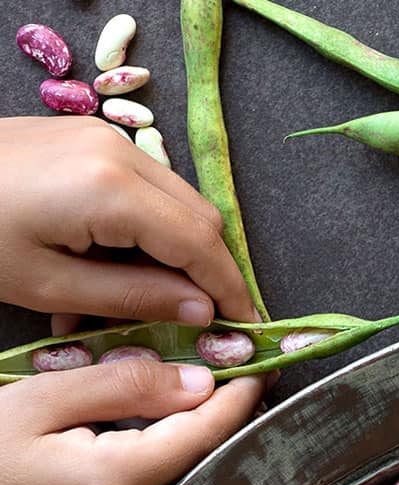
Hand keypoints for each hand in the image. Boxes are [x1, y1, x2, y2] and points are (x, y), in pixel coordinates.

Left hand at [0, 115, 256, 324]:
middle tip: (213, 321)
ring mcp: (107, 139)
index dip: (231, 291)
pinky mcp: (93, 139)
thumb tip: (201, 312)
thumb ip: (135, 297)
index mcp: (113, 190)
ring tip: (170, 300)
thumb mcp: (49, 285)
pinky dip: (158, 230)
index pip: (202, 245)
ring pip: (182, 203)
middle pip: (203, 219)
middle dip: (215, 272)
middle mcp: (121, 152)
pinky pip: (151, 189)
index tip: (248, 330)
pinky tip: (135, 265)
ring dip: (187, 253)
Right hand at [0, 356, 265, 484]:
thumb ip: (124, 387)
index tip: (261, 366)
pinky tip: (176, 440)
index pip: (206, 435)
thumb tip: (200, 381)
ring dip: (208, 446)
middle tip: (245, 378)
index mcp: (117, 482)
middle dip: (231, 421)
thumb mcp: (38, 401)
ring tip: (216, 402)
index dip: (240, 398)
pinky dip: (179, 471)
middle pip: (208, 466)